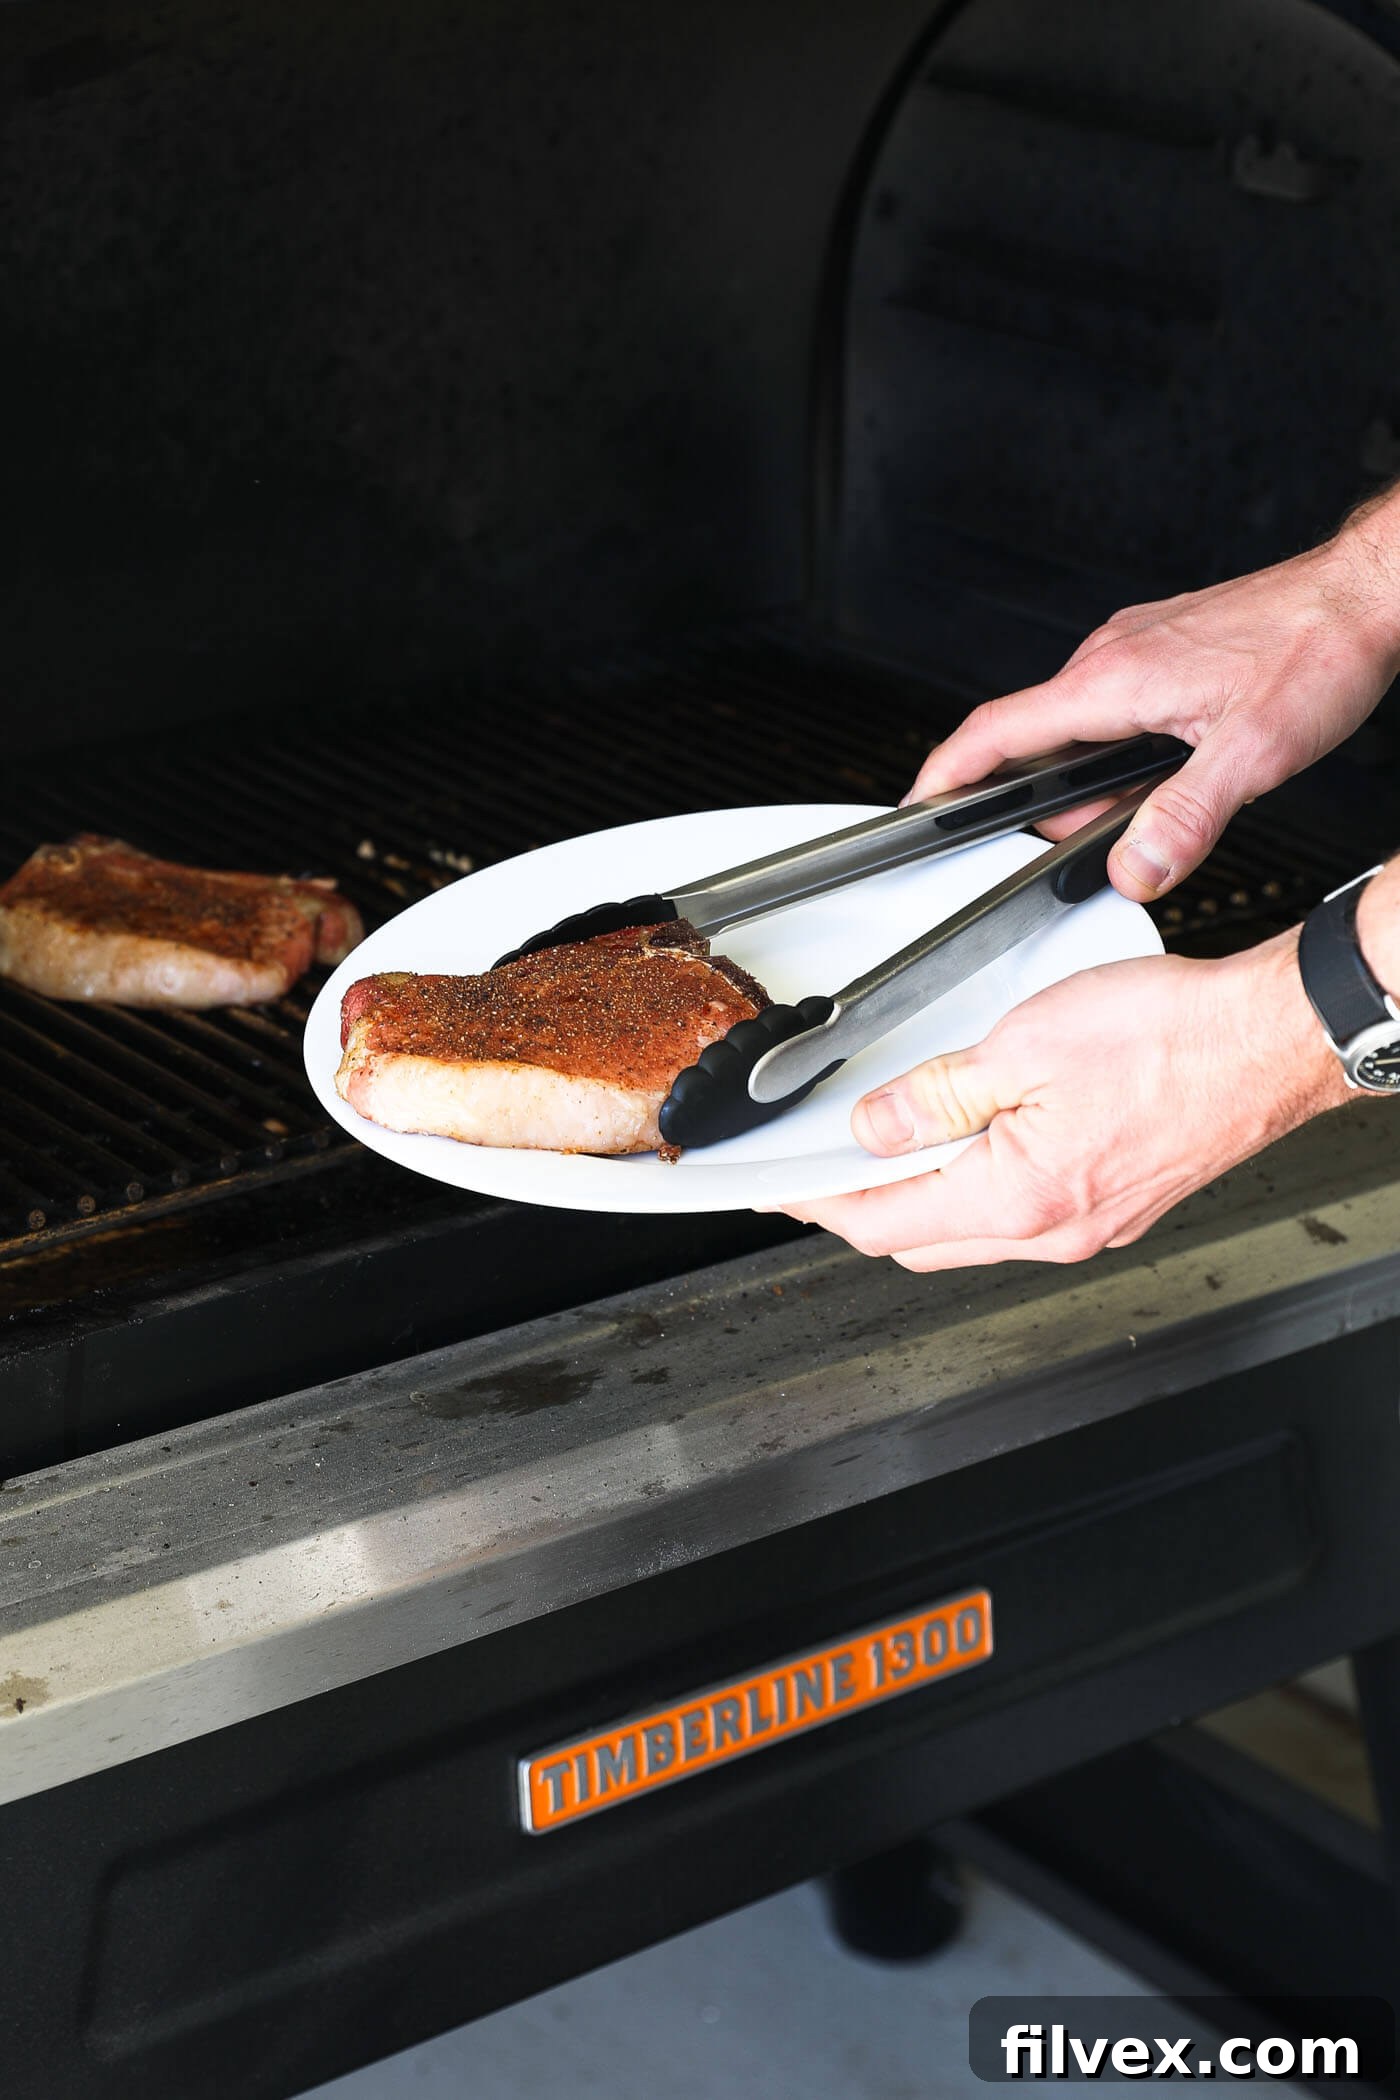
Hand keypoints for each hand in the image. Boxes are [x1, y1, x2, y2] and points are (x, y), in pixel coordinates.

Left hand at [777, 933, 1350, 1270]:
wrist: (1270, 1040)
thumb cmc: (1174, 1037)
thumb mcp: (1023, 1045)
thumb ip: (936, 1094)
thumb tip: (874, 1127)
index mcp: (1019, 1198)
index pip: (883, 1222)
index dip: (818, 1200)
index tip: (780, 1184)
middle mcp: (1056, 1230)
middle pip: (921, 1238)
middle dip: (861, 1206)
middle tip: (821, 1166)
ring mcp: (1091, 1226)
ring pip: (971, 1231)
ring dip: (921, 1196)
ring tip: (887, 1146)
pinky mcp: (1117, 1205)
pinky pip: (1021, 1213)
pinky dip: (976, 1186)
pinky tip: (971, 1144)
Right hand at [907, 509, 1399, 902]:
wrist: (1366, 594)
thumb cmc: (1317, 649)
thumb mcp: (1254, 756)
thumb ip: (1185, 821)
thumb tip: (1134, 870)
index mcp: (1111, 681)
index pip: (995, 731)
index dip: (944, 774)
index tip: (916, 808)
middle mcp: (1110, 658)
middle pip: (1032, 742)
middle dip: (1043, 803)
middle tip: (1081, 843)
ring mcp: (1132, 649)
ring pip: (1075, 729)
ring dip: (1089, 781)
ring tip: (1144, 808)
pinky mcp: (1160, 650)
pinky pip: (1110, 710)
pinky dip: (1116, 753)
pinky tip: (1167, 770)